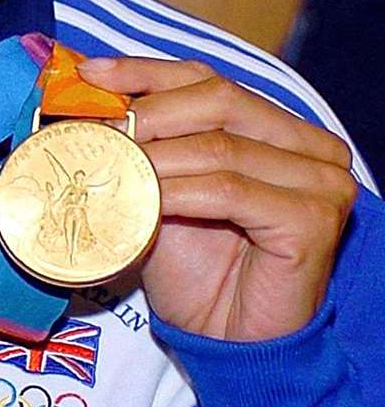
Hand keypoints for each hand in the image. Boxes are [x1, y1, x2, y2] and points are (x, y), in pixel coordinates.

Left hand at [78, 56, 356, 341]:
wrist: (223, 335)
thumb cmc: (192, 259)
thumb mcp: (162, 180)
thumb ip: (145, 134)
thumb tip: (86, 84)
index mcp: (280, 125)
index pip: (205, 78)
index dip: (144, 71)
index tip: (89, 73)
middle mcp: (311, 146)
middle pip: (216, 99)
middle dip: (146, 112)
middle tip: (96, 129)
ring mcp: (320, 181)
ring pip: (217, 146)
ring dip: (153, 155)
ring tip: (107, 163)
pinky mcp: (312, 220)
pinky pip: (227, 190)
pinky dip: (175, 191)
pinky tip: (142, 199)